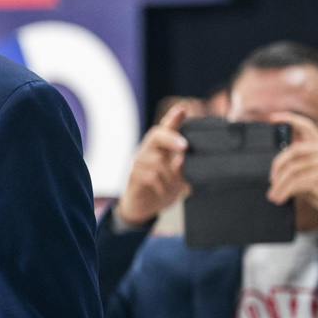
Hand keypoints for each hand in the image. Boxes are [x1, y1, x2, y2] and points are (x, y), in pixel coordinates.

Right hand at [114, 104, 190, 225]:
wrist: (143, 207)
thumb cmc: (162, 187)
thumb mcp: (178, 178)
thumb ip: (182, 168)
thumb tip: (184, 159)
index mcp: (162, 147)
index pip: (167, 127)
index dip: (174, 117)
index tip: (182, 109)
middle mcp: (148, 150)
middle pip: (157, 135)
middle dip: (171, 138)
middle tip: (184, 146)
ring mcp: (139, 162)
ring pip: (156, 162)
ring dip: (170, 177)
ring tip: (174, 186)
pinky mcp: (132, 175)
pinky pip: (150, 176)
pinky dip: (161, 186)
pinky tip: (162, 191)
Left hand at [267, 113, 317, 227]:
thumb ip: (305, 162)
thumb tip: (278, 166)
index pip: (306, 126)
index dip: (289, 118)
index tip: (272, 118)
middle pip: (292, 152)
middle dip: (277, 166)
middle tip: (271, 180)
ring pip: (291, 171)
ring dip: (279, 185)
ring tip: (273, 195)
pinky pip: (296, 183)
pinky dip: (284, 192)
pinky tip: (281, 198)